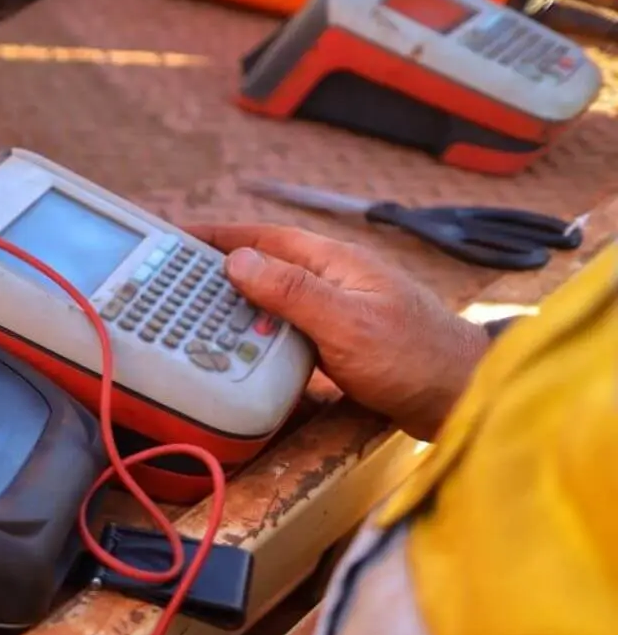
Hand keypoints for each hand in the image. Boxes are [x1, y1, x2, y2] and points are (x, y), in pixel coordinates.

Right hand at [192, 224, 490, 440]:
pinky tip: (243, 353)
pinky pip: (289, 332)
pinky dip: (260, 338)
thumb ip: (292, 291)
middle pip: (266, 268)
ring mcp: (340, 313)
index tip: (176, 237)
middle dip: (220, 272)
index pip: (266, 238)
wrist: (463, 398)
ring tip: (196, 320)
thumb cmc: (413, 358)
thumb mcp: (346, 322)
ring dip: (238, 309)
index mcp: (336, 263)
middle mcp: (335, 282)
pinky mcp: (343, 344)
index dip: (221, 235)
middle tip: (172, 284)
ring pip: (275, 303)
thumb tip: (238, 260)